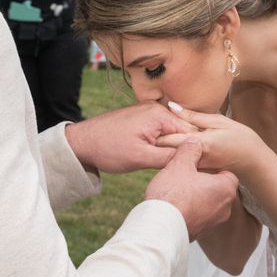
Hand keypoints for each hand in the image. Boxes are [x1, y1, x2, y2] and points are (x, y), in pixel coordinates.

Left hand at [65, 102, 196, 174]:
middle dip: (182, 149)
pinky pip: (160, 131)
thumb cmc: (107, 149)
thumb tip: (194, 156)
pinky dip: (161, 144)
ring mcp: (148, 112)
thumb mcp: (140, 158)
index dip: (194, 150)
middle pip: (182, 131)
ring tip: (167, 164)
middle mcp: (156, 108)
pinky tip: (156, 157)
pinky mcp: (141, 118)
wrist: (81, 142)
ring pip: (171, 133)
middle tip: (180, 168)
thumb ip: (169, 157)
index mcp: (158, 114)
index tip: (195, 167)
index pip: (191, 132)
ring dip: (171, 148)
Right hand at [144, 138, 237, 241]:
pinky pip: (199, 216)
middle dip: (204, 182)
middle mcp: (225, 208)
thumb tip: (194, 141)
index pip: (227, 173)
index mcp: (226, 189)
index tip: (198, 165)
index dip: (212, 167)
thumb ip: (190, 150)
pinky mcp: (201, 233)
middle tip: (186, 176)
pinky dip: (190, 210)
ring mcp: (213, 223)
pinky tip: (175, 205)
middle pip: (218, 188)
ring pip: (208, 203)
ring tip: (178, 191)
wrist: (160, 227)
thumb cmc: (173, 195)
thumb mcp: (180, 164)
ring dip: (197, 197)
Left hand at [155, 105, 274, 182]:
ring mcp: (196, 167)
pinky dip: (175, 154)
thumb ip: (194, 116)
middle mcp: (195, 157)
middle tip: (145, 132)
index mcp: (199, 142)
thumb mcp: (219, 121)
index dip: (155, 131)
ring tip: (155, 139)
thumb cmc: (241, 139)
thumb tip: (172, 106)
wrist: (255, 163)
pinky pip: (181, 162)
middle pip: (167, 149)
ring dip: (164, 148)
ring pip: (172, 157)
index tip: (145, 125)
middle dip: (156, 140)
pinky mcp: (198, 172)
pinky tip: (175, 149)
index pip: (168, 137)